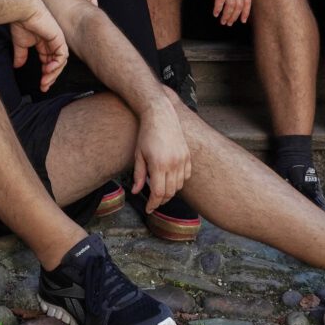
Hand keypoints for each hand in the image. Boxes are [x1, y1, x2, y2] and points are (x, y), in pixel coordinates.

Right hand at [10, 2, 67, 92]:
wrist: (23, 11)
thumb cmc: (21, 23)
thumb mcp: (20, 44)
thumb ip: (21, 55)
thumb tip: (17, 66)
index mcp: (44, 44)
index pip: (49, 62)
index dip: (46, 74)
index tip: (41, 85)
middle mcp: (52, 43)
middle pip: (56, 64)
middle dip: (51, 77)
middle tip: (44, 87)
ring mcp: (57, 41)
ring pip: (61, 62)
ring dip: (53, 73)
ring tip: (45, 81)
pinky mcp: (59, 39)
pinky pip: (62, 56)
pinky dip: (56, 65)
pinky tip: (48, 70)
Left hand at [131, 93, 192, 208]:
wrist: (161, 115)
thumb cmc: (146, 134)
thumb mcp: (138, 155)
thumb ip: (139, 175)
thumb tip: (137, 192)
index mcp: (159, 164)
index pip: (158, 193)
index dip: (153, 204)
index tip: (148, 209)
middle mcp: (173, 163)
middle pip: (170, 192)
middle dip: (161, 200)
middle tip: (153, 202)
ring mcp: (182, 159)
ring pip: (179, 185)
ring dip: (170, 191)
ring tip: (161, 190)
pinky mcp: (187, 155)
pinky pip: (187, 175)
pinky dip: (180, 181)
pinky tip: (171, 179)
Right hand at [199, 0, 251, 25]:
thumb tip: (237, 3)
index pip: (247, 0)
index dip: (245, 12)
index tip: (243, 21)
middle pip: (239, 5)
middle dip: (234, 16)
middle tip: (228, 23)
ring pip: (230, 4)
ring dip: (226, 15)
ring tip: (222, 21)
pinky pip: (220, 0)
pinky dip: (218, 9)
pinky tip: (215, 13)